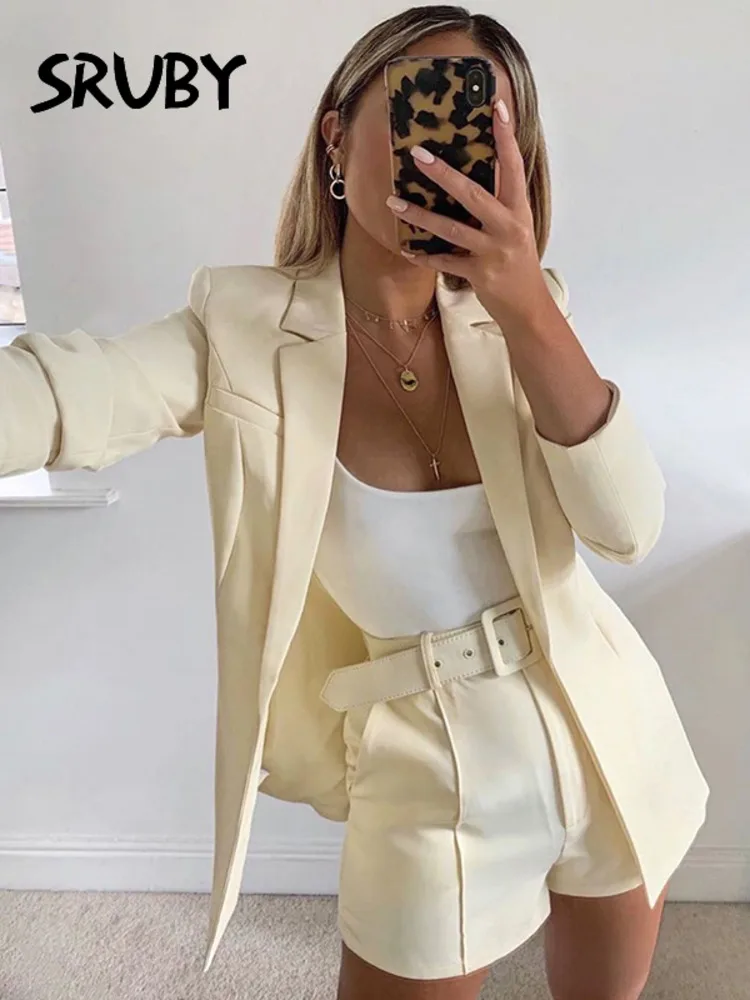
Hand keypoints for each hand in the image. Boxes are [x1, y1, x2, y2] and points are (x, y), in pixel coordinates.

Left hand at [386, 98, 550, 326]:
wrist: (528, 307)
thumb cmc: (518, 262)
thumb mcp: (516, 226)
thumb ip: (499, 200)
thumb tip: (474, 171)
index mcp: (518, 209)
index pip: (513, 165)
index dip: (505, 136)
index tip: (496, 106)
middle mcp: (508, 227)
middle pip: (473, 194)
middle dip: (443, 174)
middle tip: (417, 155)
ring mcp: (493, 252)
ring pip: (451, 229)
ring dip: (420, 215)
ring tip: (393, 201)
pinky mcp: (479, 274)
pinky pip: (445, 262)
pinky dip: (425, 256)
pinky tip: (407, 249)